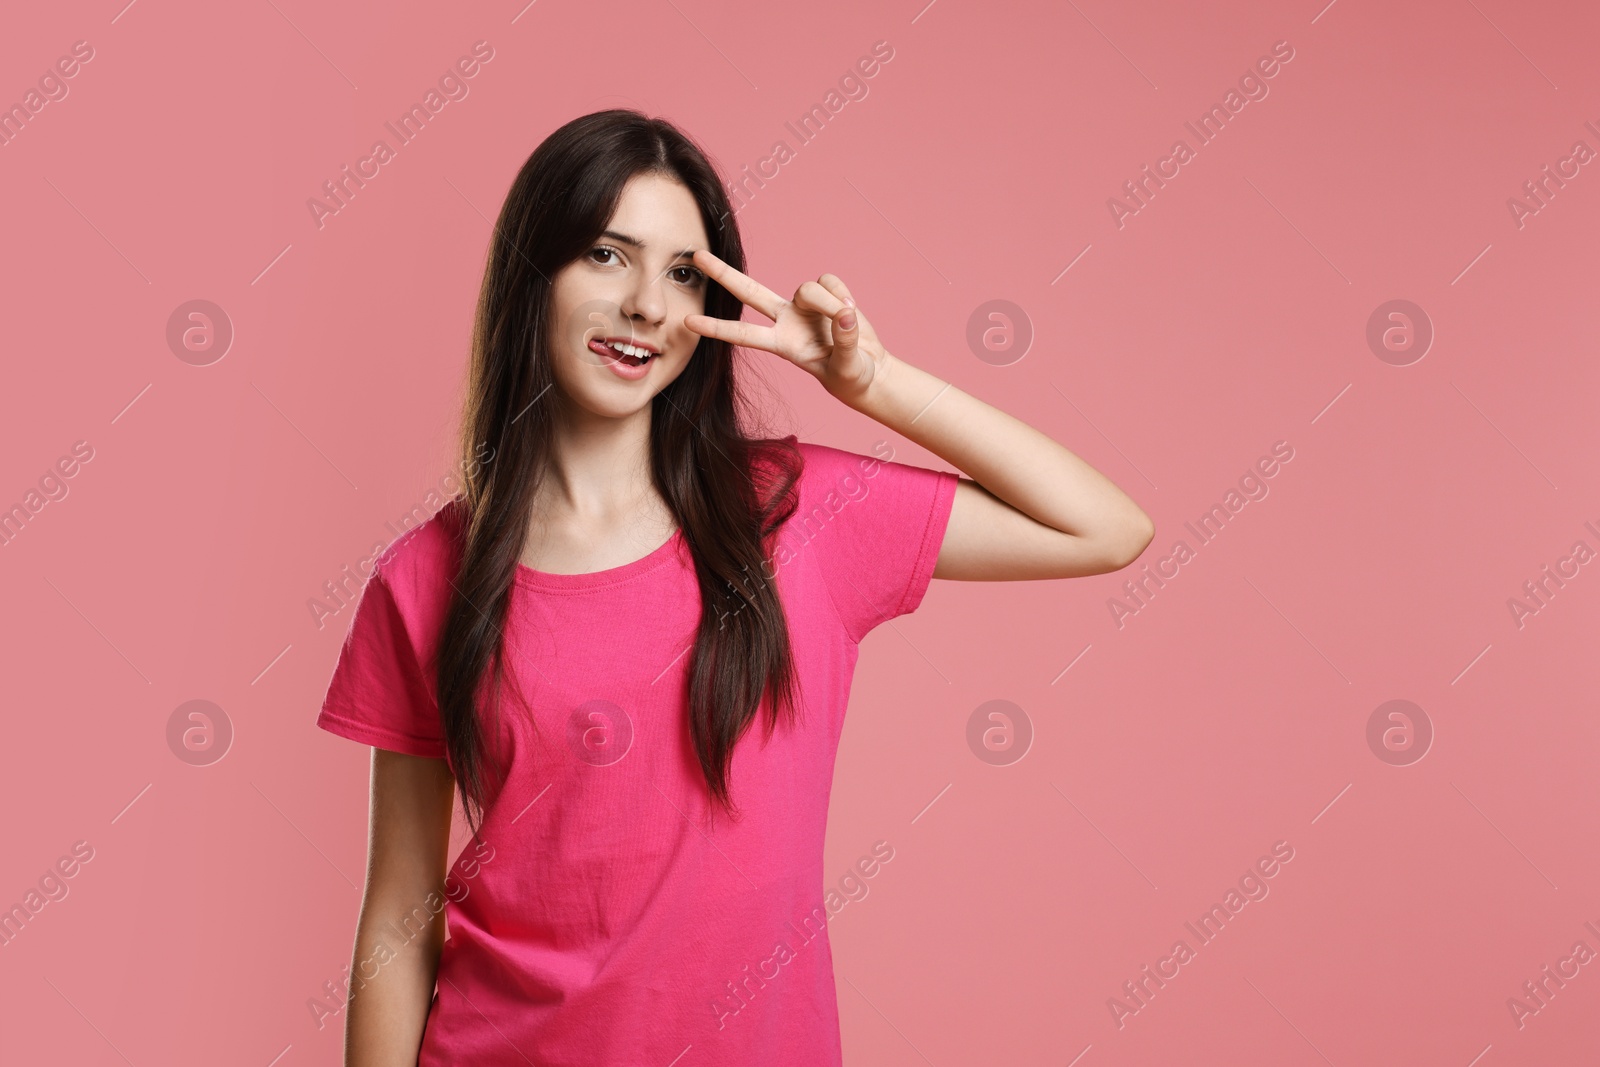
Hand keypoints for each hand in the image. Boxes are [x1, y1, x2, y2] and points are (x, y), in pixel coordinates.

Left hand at [683, 249, 887, 403]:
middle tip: (696, 256)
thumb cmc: (851, 376)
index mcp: (782, 345)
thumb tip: (844, 314)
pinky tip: (850, 310)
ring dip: (831, 305)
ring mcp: (804, 306)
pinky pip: (830, 281)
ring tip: (847, 322)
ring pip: (808, 288)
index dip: (716, 328)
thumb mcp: (847, 368)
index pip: (743, 335)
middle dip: (722, 274)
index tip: (687, 322)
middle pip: (748, 292)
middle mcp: (787, 320)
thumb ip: (844, 342)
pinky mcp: (825, 293)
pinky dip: (843, 294)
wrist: (869, 368)